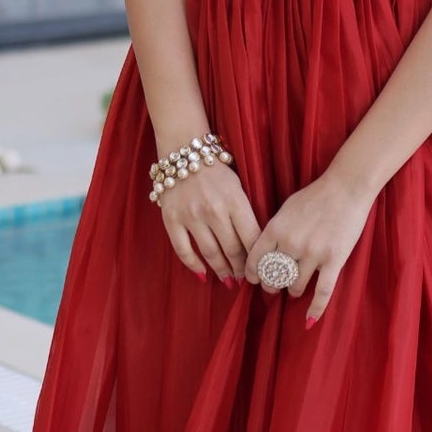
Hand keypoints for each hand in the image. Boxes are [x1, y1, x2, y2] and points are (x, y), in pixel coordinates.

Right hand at [157, 159, 260, 283]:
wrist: (183, 152)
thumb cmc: (216, 172)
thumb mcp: (239, 188)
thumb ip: (245, 214)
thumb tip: (253, 246)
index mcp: (235, 201)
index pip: (252, 238)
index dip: (256, 258)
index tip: (259, 268)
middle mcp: (214, 210)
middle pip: (232, 249)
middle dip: (240, 268)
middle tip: (244, 277)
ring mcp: (191, 216)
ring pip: (210, 253)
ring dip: (221, 270)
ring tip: (228, 279)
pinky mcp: (172, 220)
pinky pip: (183, 250)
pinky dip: (193, 266)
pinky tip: (202, 274)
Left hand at [245, 167, 372, 325]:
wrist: (346, 187)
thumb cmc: (315, 195)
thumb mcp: (286, 208)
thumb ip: (274, 230)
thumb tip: (263, 251)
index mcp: (276, 228)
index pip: (256, 260)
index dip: (253, 274)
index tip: (255, 279)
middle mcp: (291, 243)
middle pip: (274, 276)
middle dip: (273, 284)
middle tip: (275, 286)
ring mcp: (313, 253)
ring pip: (295, 285)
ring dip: (293, 291)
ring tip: (294, 289)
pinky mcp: (334, 260)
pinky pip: (322, 292)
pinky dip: (315, 309)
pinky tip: (309, 321)